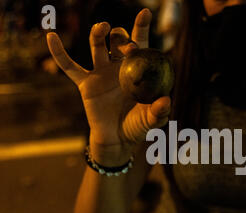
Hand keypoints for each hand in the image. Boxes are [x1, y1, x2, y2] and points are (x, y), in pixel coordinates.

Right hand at [46, 9, 170, 153]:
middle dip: (123, 38)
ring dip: (98, 33)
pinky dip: (59, 53)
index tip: (145, 12)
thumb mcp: (151, 120)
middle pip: (119, 41)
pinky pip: (70, 66)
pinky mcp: (86, 83)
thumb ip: (159, 112)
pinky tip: (51, 36)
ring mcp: (101, 73)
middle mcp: (119, 66)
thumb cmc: (137, 126)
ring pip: (97, 46)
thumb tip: (166, 101)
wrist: (117, 139)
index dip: (141, 28)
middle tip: (129, 49)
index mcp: (137, 70)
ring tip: (102, 28)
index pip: (140, 44)